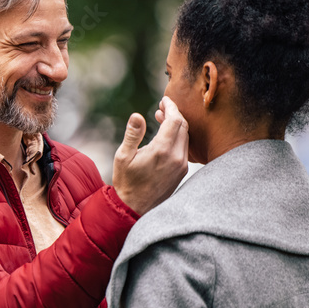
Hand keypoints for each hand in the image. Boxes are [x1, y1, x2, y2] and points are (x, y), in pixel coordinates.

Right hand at [112, 96, 188, 214]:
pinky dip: (178, 137)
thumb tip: (137, 115)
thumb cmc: (126, 181)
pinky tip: (166, 136)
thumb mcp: (123, 156)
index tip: (163, 100)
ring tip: (161, 118)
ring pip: (186, 137)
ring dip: (177, 125)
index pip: (175, 120)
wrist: (134, 207)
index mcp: (161, 150)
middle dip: (174, 113)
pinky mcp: (182, 172)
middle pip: (183, 126)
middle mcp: (176, 157)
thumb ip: (133, 134)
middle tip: (162, 107)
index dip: (171, 107)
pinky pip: (184, 148)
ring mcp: (181, 165)